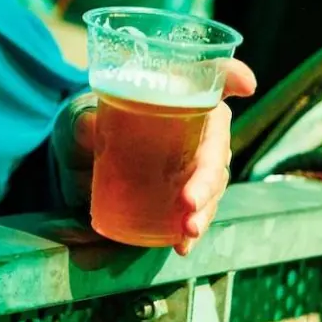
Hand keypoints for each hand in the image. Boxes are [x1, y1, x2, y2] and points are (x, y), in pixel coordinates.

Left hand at [60, 59, 258, 256]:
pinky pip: (198, 208)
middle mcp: (193, 126)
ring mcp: (192, 160)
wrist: (77, 162)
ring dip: (206, 209)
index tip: (245, 84)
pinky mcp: (184, 190)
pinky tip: (182, 246)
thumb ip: (83, 122)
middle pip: (215, 147)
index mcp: (174, 96)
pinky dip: (193, 228)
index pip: (210, 78)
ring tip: (188, 231)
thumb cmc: (85, 127)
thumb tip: (90, 127)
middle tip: (188, 202)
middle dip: (208, 178)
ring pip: (213, 183)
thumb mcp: (79, 122)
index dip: (231, 76)